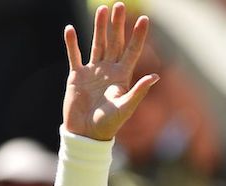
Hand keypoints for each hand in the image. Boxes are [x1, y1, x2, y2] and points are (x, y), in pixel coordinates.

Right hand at [62, 3, 158, 139]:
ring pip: (97, 44)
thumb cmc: (110, 124)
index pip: (133, 51)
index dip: (138, 36)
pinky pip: (74, 56)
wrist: (87, 133)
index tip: (145, 20)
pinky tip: (69, 29)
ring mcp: (93, 72)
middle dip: (117, 24)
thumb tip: (156, 77)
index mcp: (123, 77)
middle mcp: (109, 71)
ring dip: (99, 28)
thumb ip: (139, 91)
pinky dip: (71, 43)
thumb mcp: (126, 107)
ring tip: (101, 9)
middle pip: (115, 42)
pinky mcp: (76, 76)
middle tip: (118, 5)